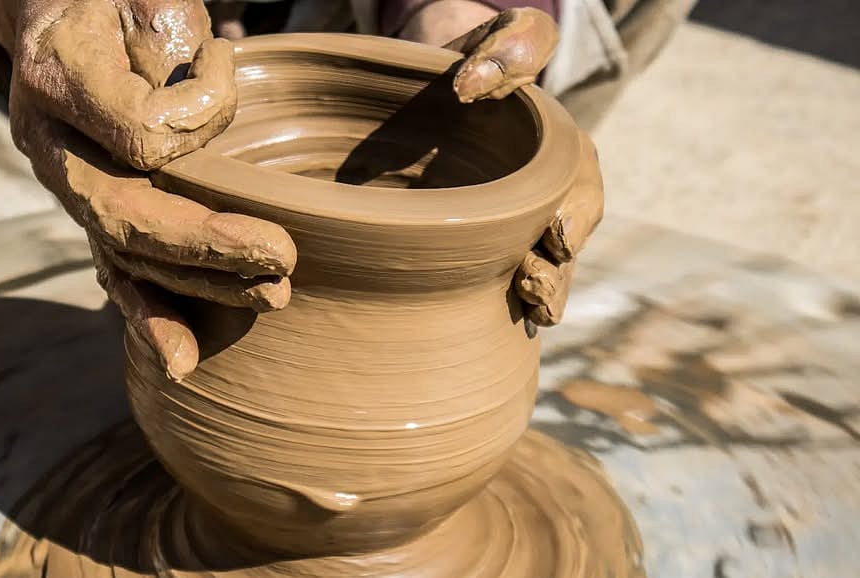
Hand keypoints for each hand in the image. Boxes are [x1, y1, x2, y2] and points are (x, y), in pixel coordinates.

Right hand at [0, 0, 297, 378]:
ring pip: (125, 253)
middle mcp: (50, 143)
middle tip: (281, 258)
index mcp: (59, 76)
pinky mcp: (88, 208)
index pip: (139, 131)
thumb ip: (169, 48)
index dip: (196, 118)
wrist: (54, 12)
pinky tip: (181, 359)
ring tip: (270, 296)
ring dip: (199, 286)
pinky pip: (113, 269)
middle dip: (207, 245)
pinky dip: (147, 316)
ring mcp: (65, 182)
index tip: (227, 63)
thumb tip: (195, 129)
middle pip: (126, 213)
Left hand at [448, 8, 603, 325]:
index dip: (575, 215)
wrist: (447, 83)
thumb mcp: (502, 39)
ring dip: (541, 293)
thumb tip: (471, 86)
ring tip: (529, 312)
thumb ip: (505, 51)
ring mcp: (524, 222)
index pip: (583, 190)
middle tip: (533, 288)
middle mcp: (554, 194)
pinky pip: (510, 277)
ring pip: (545, 268)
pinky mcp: (494, 242)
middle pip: (567, 243)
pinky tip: (499, 330)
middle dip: (557, 271)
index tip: (555, 235)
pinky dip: (510, 304)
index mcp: (566, 153)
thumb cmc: (479, 57)